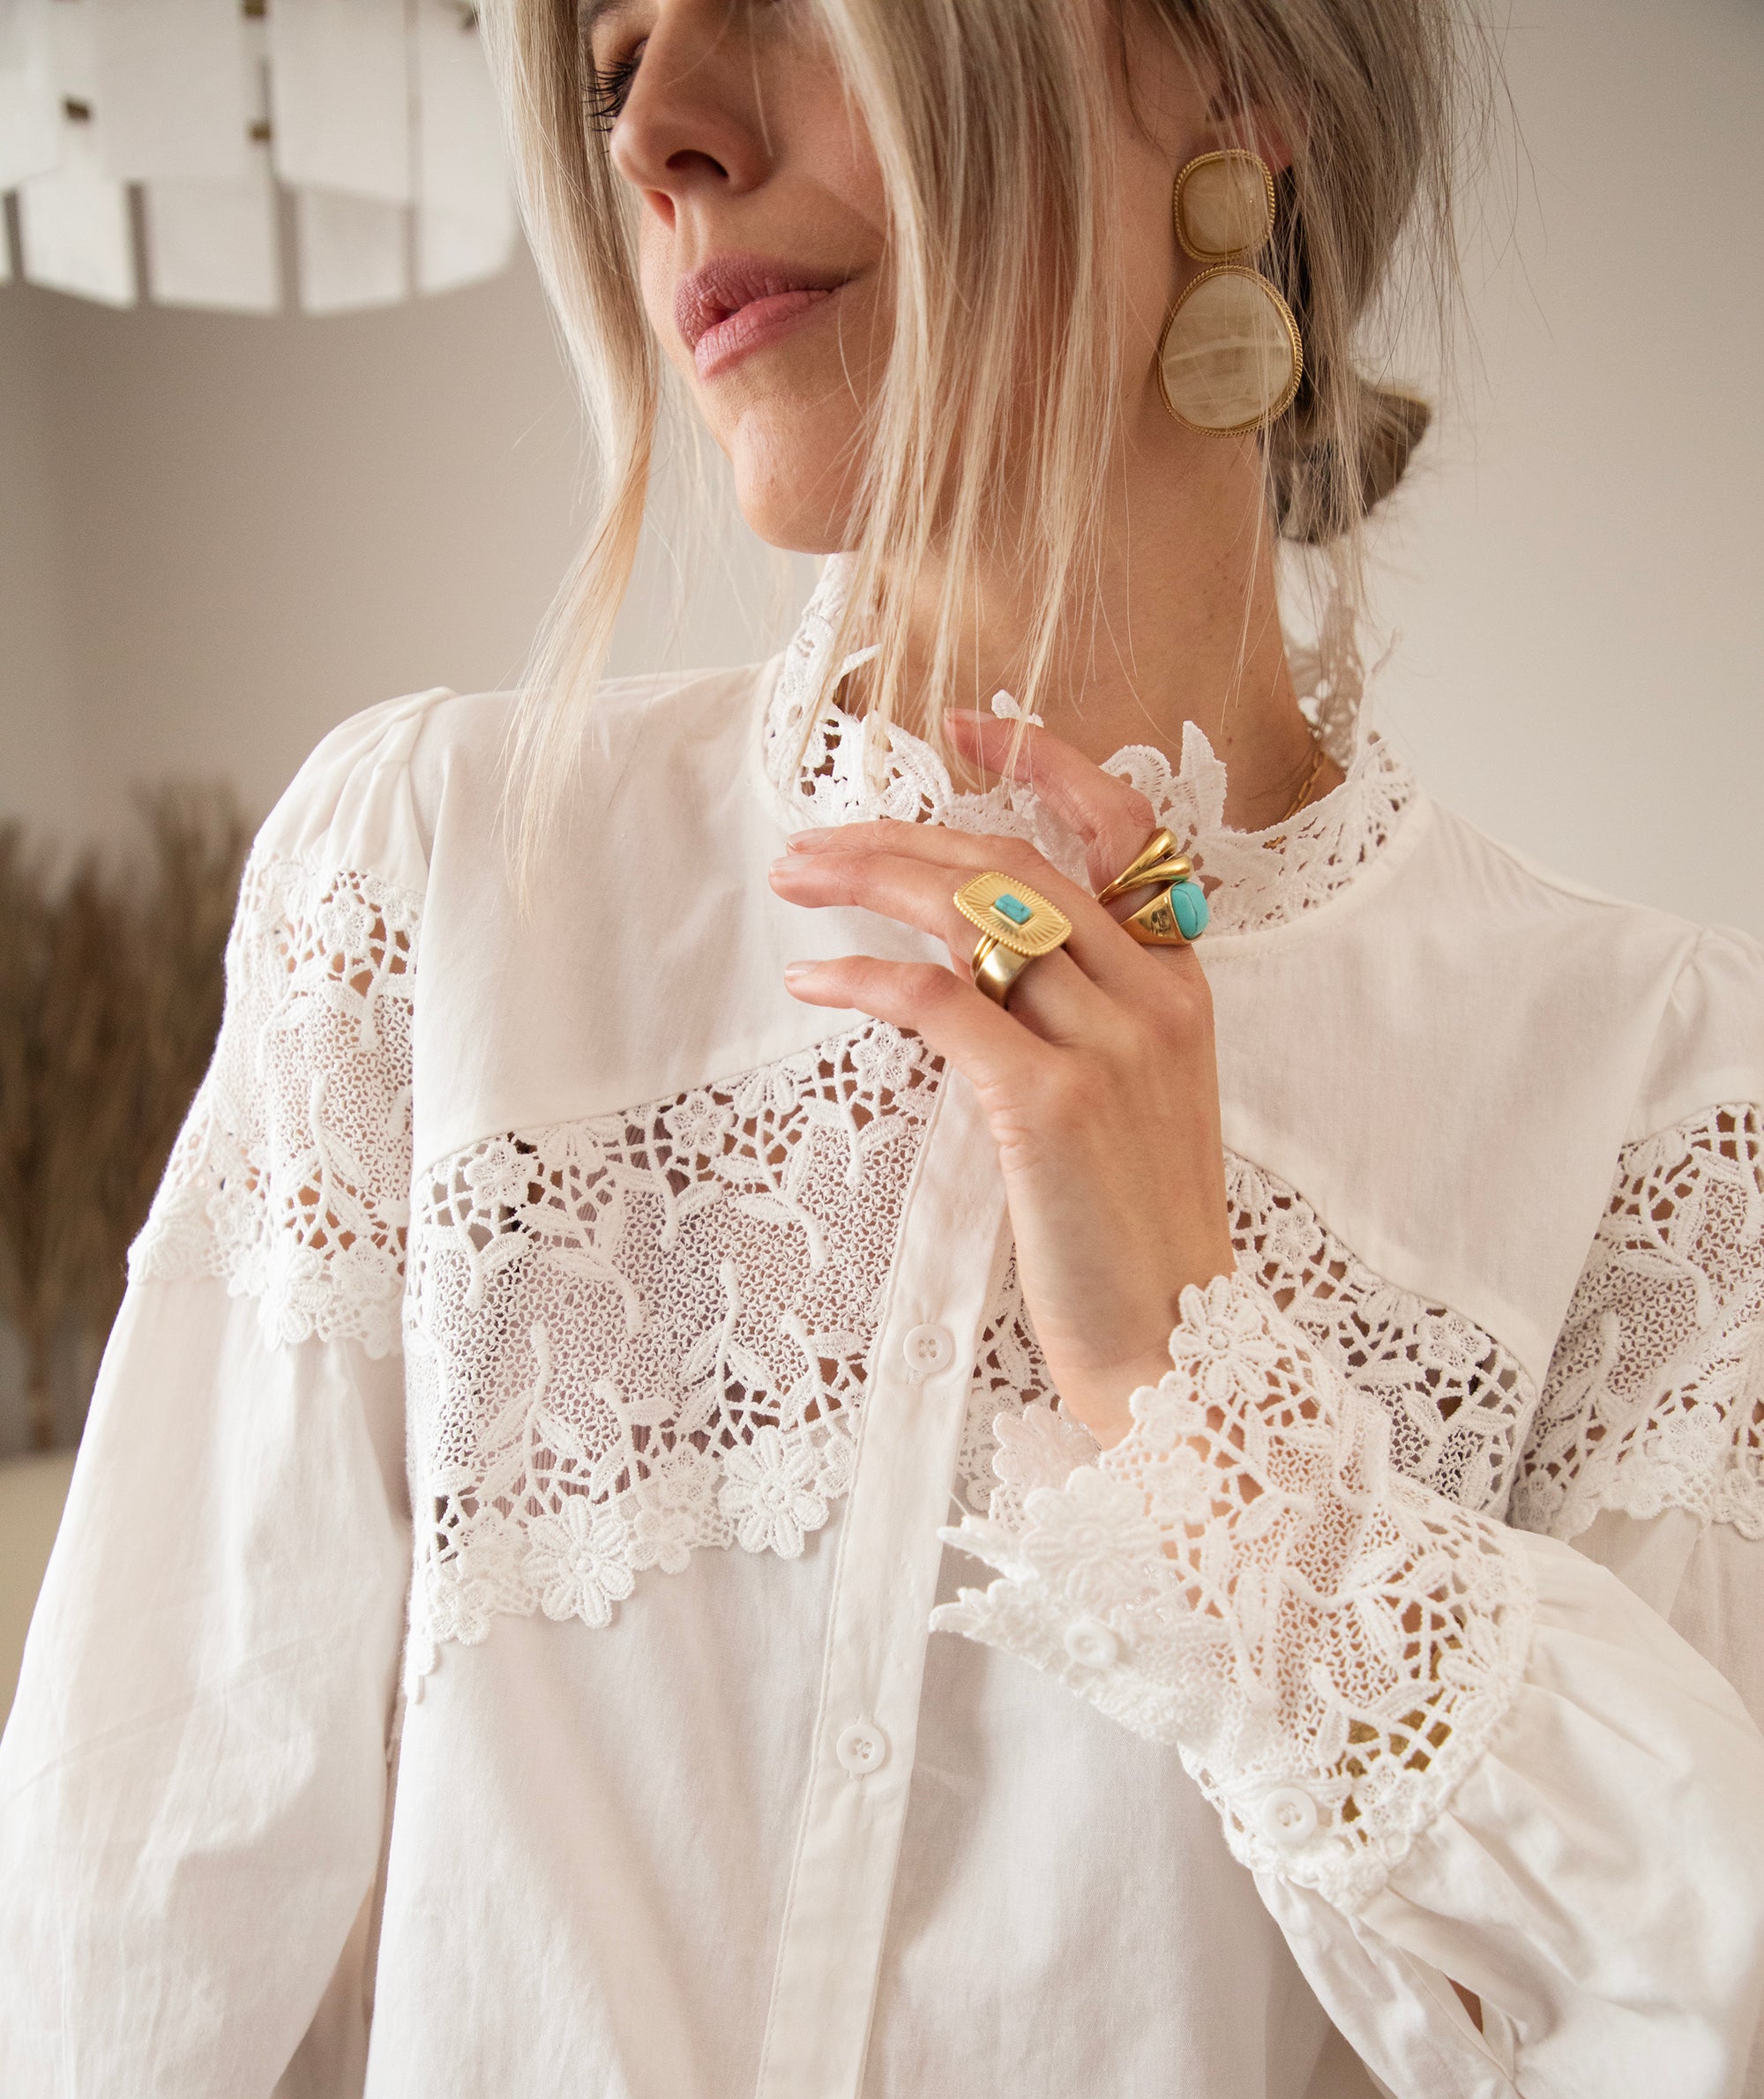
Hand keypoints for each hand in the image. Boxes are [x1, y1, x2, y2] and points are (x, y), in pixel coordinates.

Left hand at [770, 712, 1233, 1445]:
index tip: (966, 726)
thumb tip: (971, 960)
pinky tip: (815, 980)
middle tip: (814, 842)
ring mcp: (1109, 1047)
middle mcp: (1154, 998)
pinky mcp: (1051, 1104)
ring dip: (869, 882)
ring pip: (978, 913)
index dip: (1045, 766)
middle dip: (903, 834)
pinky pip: (942, 1001)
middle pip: (1018, 863)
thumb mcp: (1131, 1106)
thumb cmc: (1132, 1238)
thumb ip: (1076, 1020)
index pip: (1125, 832)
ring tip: (795, 881)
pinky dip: (868, 978)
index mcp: (1180, 987)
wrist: (1174, 1347)